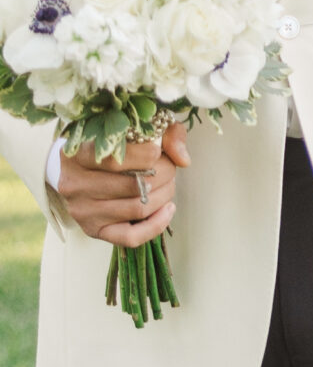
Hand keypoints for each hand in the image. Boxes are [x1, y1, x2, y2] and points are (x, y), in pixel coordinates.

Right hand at [54, 122, 189, 247]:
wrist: (81, 170)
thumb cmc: (112, 145)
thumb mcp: (135, 129)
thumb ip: (164, 134)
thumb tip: (183, 159)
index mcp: (76, 154)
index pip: (117, 159)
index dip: (148, 154)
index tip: (159, 150)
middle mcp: (74, 184)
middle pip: (134, 184)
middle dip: (163, 174)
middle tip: (170, 168)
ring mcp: (83, 211)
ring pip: (138, 208)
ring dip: (164, 195)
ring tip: (169, 184)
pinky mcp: (94, 230)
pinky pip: (131, 236)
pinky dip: (157, 224)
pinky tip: (168, 208)